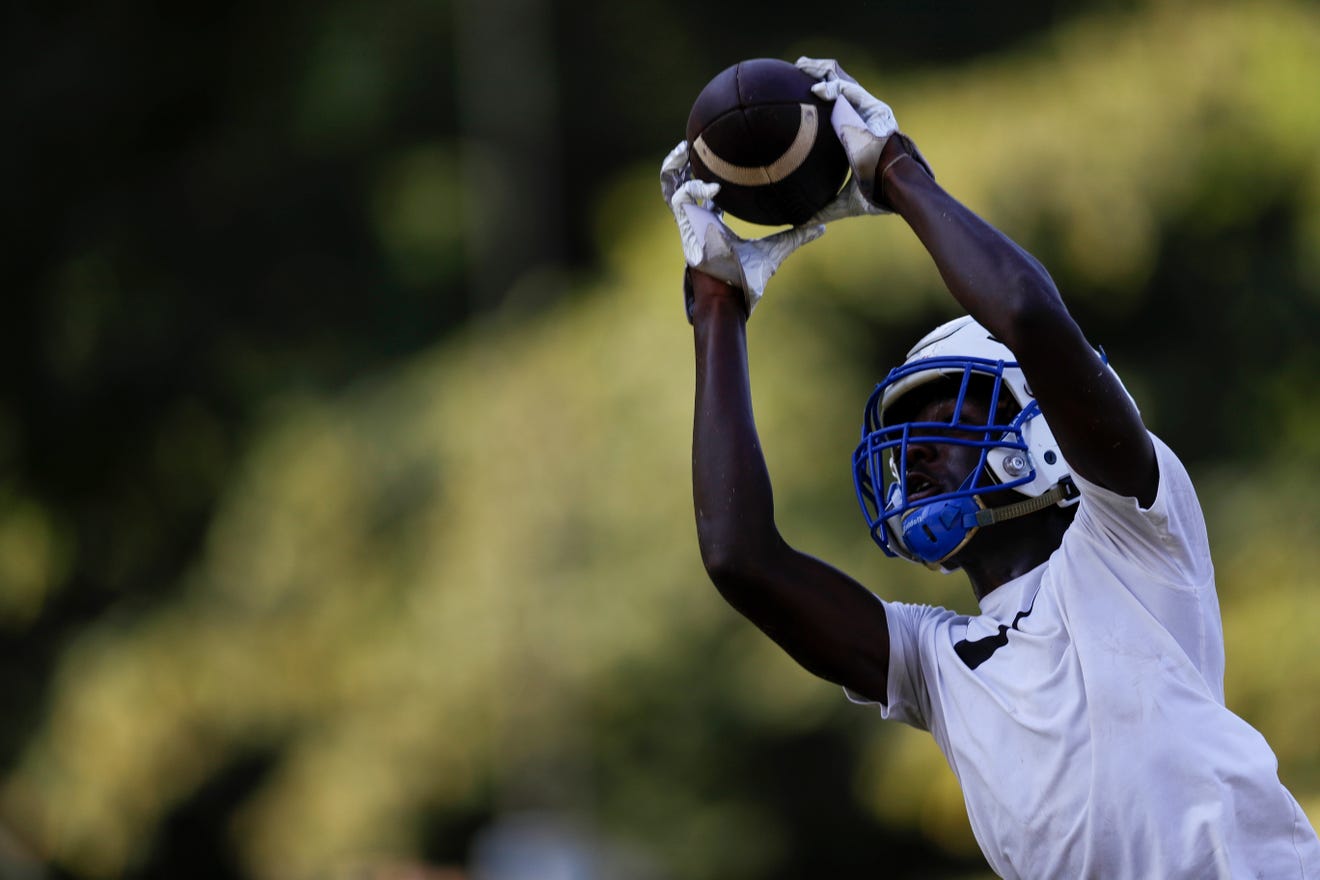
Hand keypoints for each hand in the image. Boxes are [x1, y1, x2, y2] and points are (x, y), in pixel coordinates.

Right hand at [661, 140, 823, 319]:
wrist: (731, 293)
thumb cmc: (747, 277)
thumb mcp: (775, 251)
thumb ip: (795, 237)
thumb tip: (823, 228)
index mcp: (714, 219)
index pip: (705, 192)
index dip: (707, 174)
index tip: (719, 155)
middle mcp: (699, 216)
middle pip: (683, 181)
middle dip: (684, 162)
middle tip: (695, 141)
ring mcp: (689, 219)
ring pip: (671, 184)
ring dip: (674, 165)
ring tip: (686, 146)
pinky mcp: (685, 224)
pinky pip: (681, 197)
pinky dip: (695, 187)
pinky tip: (713, 188)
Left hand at [795, 57, 932, 216]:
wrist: (894, 191)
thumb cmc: (874, 196)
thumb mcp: (841, 202)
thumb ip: (822, 208)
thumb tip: (800, 224)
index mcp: (855, 133)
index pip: (837, 107)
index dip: (822, 96)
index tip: (801, 92)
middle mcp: (863, 118)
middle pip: (839, 87)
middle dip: (819, 74)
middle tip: (798, 68)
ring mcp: (870, 111)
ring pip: (844, 81)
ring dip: (822, 71)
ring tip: (802, 65)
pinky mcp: (875, 109)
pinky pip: (850, 91)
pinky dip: (832, 89)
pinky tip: (816, 89)